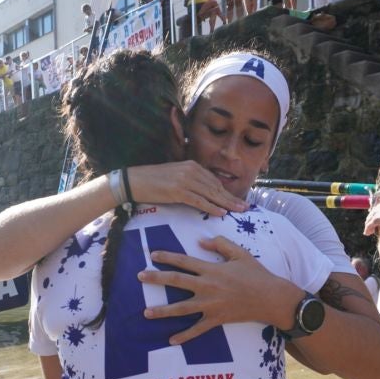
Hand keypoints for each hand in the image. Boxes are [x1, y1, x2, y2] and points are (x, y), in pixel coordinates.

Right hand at [128, 161, 247, 214]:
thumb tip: (204, 192)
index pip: (214, 181)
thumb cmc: (153, 181)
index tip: (237, 200)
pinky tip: (221, 213)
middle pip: (216, 187)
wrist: (134, 180)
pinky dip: (211, 207)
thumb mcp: (176, 176)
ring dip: (226, 204)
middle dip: (231, 198)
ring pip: (211, 194)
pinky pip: (199, 201)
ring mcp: (185, 180)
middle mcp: (191, 170)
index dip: (227, 192)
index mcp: (192, 166)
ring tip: (238, 211)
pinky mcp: (178, 191)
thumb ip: (191, 181)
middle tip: (244, 207)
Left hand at [138, 236, 298, 343]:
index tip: (153, 255)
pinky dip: (185, 336)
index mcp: (211, 270)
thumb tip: (200, 242)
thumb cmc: (256, 274)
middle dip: (156, 279)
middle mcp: (207, 287)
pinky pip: (198, 330)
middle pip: (176, 282)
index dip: (168, 257)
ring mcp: (211, 305)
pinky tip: (171, 340)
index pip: (184, 261)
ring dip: (163, 311)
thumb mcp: (240, 253)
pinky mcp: (216, 319)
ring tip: (146, 313)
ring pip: (182, 309)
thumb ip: (220, 244)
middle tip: (140, 277)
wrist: (270, 298)